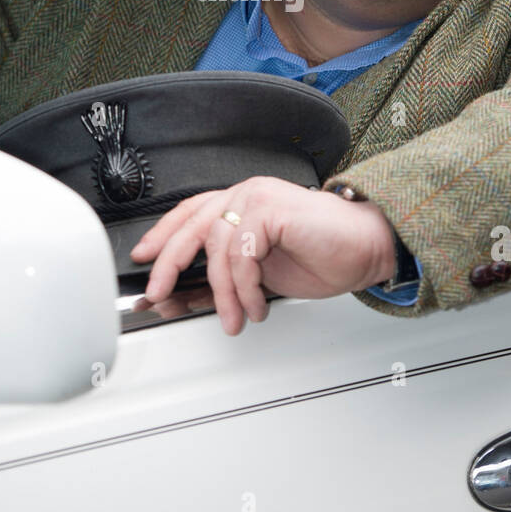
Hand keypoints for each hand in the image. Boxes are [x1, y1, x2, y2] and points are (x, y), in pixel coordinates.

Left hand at [130, 177, 395, 335]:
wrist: (368, 249)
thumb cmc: (325, 256)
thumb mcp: (263, 271)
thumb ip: (229, 272)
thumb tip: (190, 294)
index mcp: (243, 203)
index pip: (190, 213)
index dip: (163, 235)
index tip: (142, 258)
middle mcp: (246, 194)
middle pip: (191, 227)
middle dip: (168, 266)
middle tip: (158, 295)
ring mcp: (257, 197)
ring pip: (217, 249)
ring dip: (224, 294)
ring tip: (236, 317)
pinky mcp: (271, 209)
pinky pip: (242, 256)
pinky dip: (245, 288)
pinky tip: (256, 305)